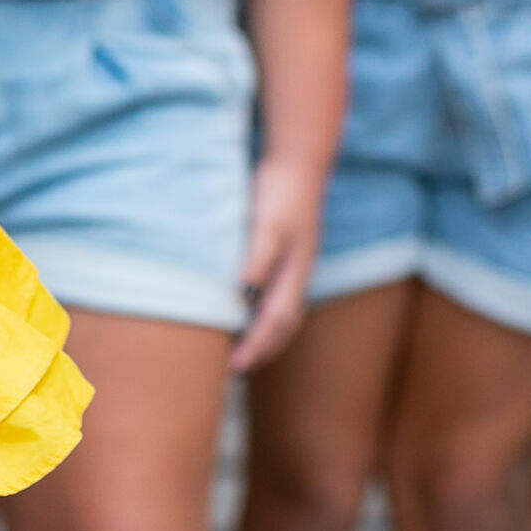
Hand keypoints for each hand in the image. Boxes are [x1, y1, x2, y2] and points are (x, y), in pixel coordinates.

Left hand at [232, 157, 325, 373]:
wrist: (297, 160)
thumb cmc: (281, 190)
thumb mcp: (269, 222)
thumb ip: (258, 254)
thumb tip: (243, 287)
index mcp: (295, 272)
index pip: (276, 323)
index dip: (256, 347)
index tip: (234, 366)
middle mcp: (297, 274)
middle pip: (283, 326)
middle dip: (261, 350)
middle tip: (233, 369)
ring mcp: (294, 264)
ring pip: (281, 311)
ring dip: (262, 334)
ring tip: (237, 348)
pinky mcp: (285, 254)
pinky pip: (274, 294)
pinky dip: (259, 311)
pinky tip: (240, 308)